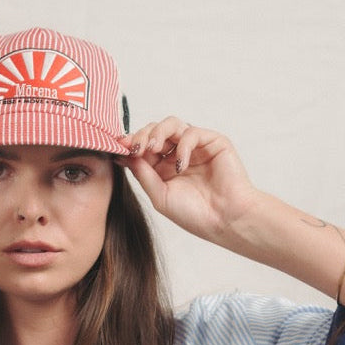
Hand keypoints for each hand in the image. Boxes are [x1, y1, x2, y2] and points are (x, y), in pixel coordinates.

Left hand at [121, 118, 260, 242]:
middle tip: (135, 148)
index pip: (143, 145)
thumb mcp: (160, 195)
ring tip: (153, 149)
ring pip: (171, 124)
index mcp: (163, 167)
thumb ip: (142, 173)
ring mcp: (195, 147)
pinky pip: (191, 132)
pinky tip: (180, 165)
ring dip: (157, 133)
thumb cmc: (195, 214)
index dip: (130, 143)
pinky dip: (182, 146)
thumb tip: (122, 154)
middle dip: (141, 136)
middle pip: (154, 131)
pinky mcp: (213, 142)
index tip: (118, 147)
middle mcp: (177, 154)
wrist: (225, 221)